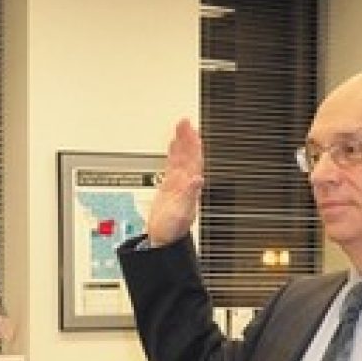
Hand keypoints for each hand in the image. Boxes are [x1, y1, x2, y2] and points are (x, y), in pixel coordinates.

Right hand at [147, 118, 204, 247]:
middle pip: (188, 155)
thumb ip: (190, 194)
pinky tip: (172, 144)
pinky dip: (173, 153)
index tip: (191, 129)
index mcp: (189, 186)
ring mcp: (177, 184)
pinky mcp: (168, 187)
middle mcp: (185, 183)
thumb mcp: (182, 212)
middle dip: (187, 137)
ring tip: (180, 126)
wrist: (163, 239)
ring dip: (181, 142)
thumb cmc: (173, 230)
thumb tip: (198, 178)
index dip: (193, 145)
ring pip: (181, 158)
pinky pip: (171, 165)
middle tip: (184, 121)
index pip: (194, 160)